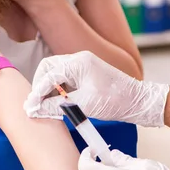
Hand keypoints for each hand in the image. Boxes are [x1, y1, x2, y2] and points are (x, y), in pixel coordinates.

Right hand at [24, 51, 169, 126]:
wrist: (139, 102)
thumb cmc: (116, 100)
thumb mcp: (84, 104)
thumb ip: (58, 104)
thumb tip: (38, 108)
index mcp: (78, 62)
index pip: (48, 74)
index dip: (37, 92)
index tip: (30, 107)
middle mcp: (79, 60)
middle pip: (49, 69)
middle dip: (40, 86)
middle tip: (35, 105)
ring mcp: (83, 67)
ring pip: (56, 75)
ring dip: (48, 89)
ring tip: (45, 107)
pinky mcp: (87, 76)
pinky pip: (66, 80)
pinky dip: (58, 91)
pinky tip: (57, 104)